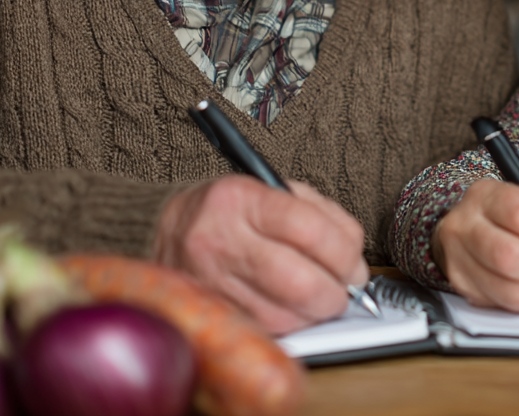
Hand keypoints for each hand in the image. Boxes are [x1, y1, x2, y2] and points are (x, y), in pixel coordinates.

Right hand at [153, 175, 369, 334]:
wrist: (163, 229)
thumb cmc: (227, 209)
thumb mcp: (270, 188)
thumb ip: (319, 213)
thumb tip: (354, 255)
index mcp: (240, 200)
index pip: (308, 229)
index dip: (344, 252)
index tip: (355, 264)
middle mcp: (221, 241)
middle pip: (299, 281)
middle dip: (336, 291)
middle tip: (344, 287)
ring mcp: (211, 282)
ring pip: (285, 315)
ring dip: (316, 313)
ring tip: (319, 297)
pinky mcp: (210, 314)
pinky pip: (265, 330)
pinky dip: (291, 324)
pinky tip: (293, 308)